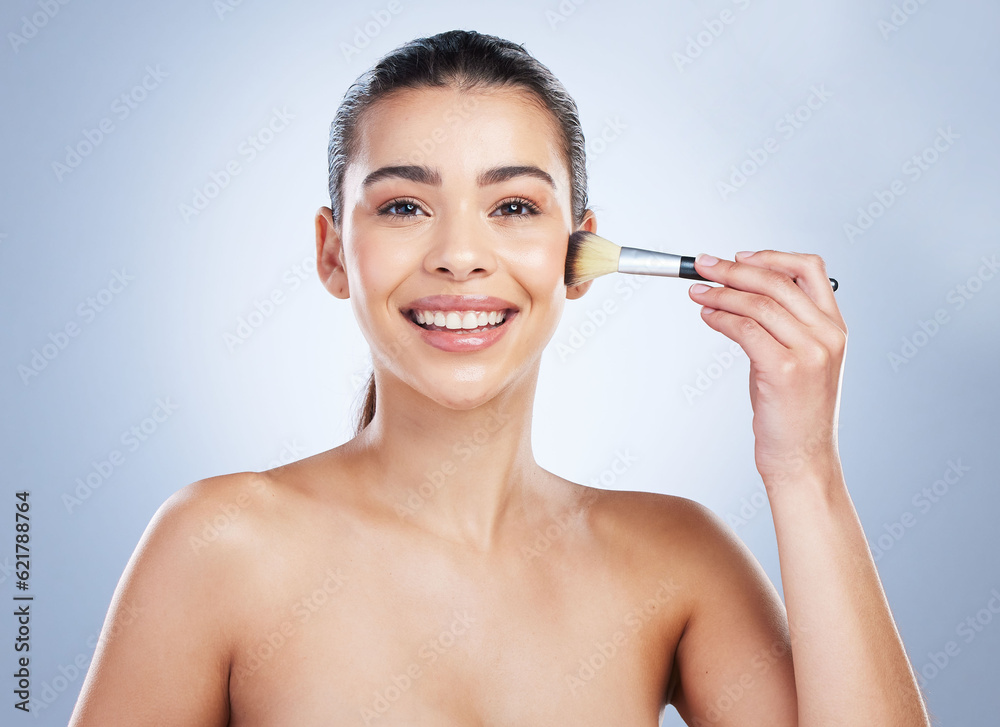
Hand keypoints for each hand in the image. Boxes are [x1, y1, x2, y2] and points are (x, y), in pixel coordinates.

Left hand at [688, 250, 847, 489]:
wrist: (802, 458)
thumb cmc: (793, 412)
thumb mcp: (796, 360)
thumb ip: (778, 327)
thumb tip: (736, 297)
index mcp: (835, 327)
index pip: (810, 269)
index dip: (771, 256)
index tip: (739, 256)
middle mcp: (828, 335)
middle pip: (776, 281)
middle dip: (733, 269)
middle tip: (703, 266)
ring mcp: (810, 352)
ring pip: (758, 303)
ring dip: (721, 293)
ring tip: (698, 292)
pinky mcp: (786, 370)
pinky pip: (746, 330)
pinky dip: (721, 318)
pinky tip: (707, 316)